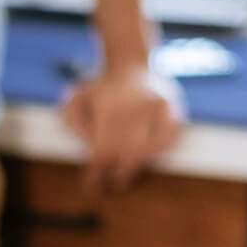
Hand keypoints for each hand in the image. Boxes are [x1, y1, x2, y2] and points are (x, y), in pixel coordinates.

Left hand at [61, 65, 183, 192]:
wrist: (129, 62)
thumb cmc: (100, 88)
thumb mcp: (76, 99)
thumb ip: (73, 122)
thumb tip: (87, 146)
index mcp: (109, 105)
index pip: (103, 151)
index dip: (97, 172)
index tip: (92, 183)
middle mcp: (135, 106)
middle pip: (126, 154)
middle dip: (116, 174)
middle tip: (111, 184)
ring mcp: (157, 107)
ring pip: (146, 150)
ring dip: (135, 167)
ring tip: (124, 174)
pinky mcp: (173, 108)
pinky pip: (167, 140)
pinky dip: (156, 153)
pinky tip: (145, 157)